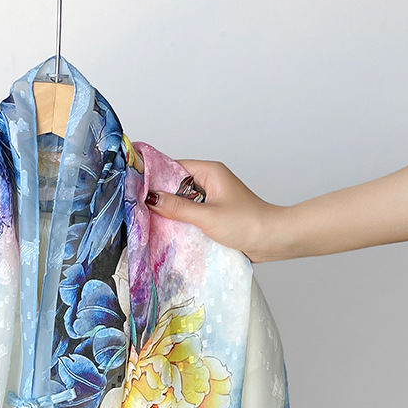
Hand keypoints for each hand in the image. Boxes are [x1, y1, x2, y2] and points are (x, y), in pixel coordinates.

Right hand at [144, 151, 407, 261]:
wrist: (274, 240)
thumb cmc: (245, 224)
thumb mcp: (206, 216)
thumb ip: (177, 207)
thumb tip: (149, 197)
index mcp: (210, 172)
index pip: (174, 166)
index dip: (153, 175)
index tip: (133, 185)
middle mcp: (211, 180)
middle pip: (176, 183)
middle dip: (159, 195)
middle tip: (135, 206)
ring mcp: (213, 197)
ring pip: (183, 199)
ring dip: (170, 210)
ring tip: (147, 220)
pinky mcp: (216, 213)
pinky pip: (191, 212)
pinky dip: (181, 219)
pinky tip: (169, 230)